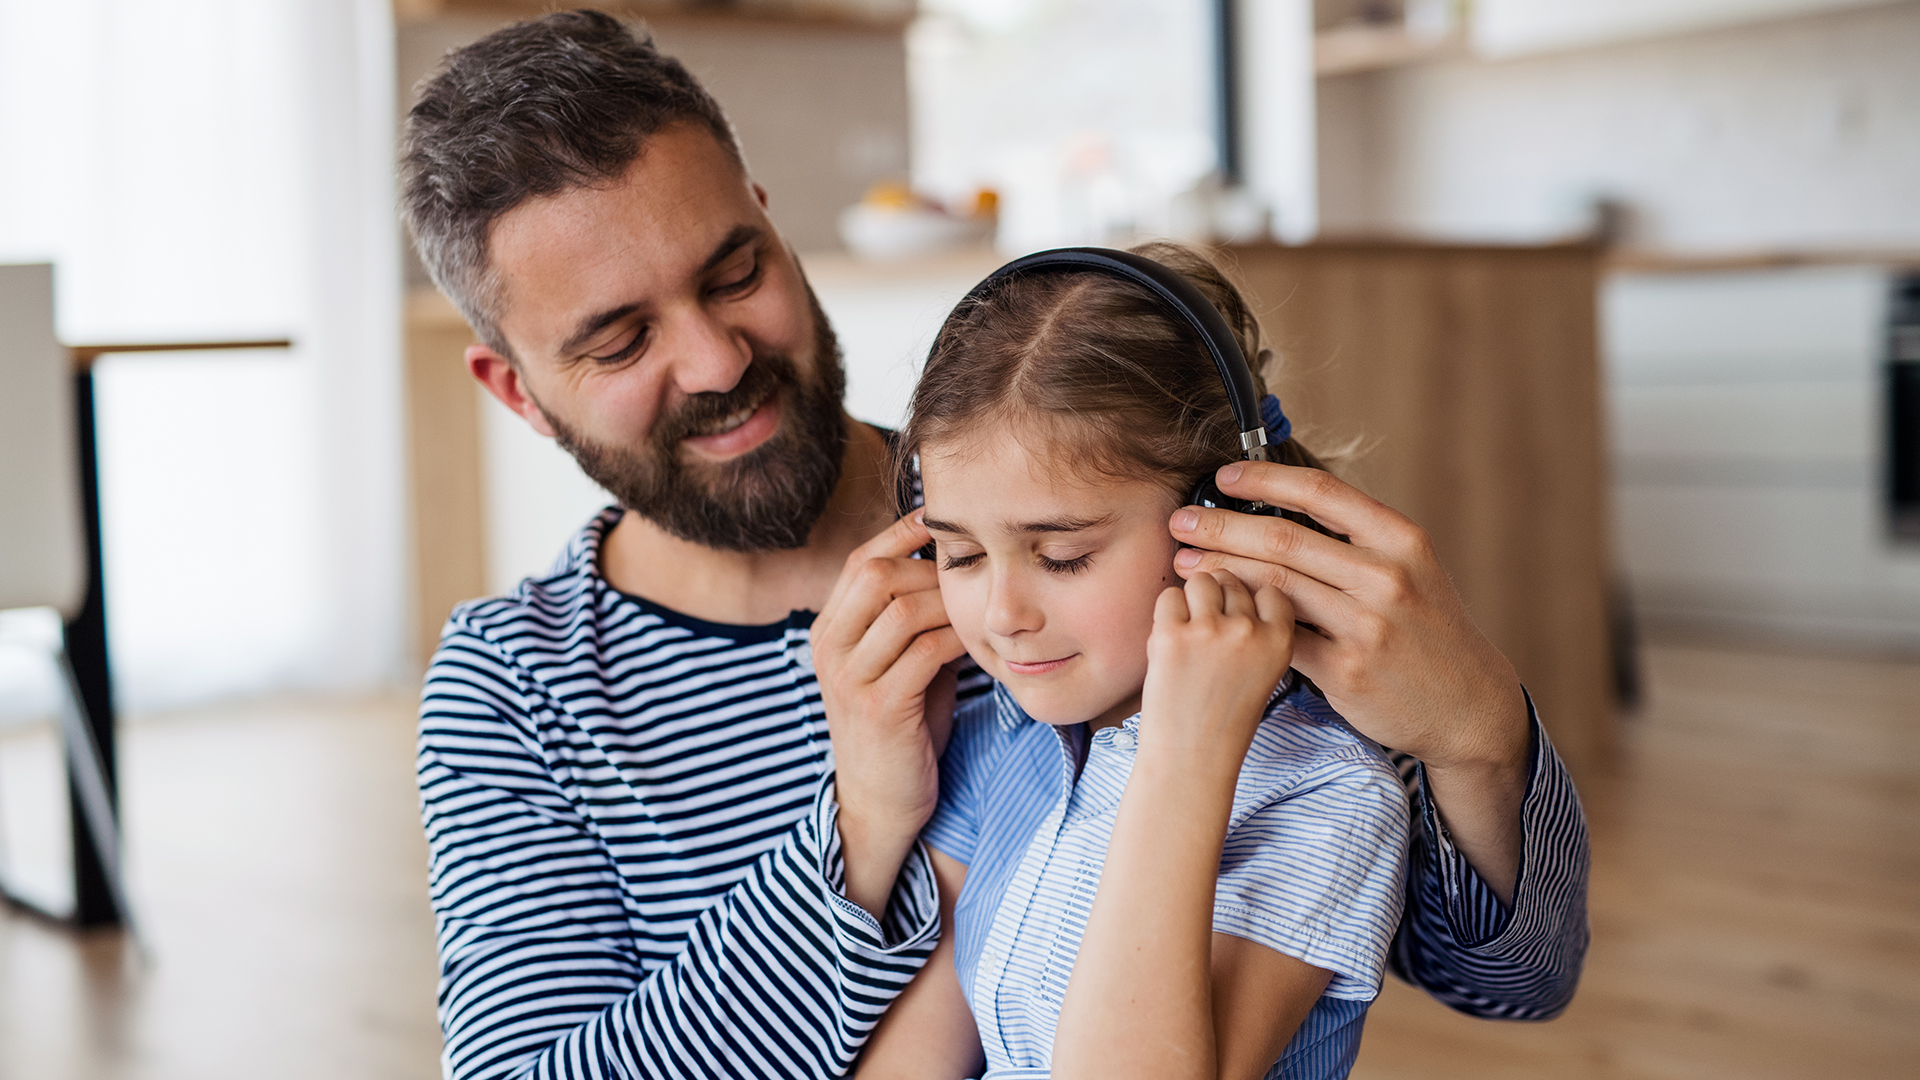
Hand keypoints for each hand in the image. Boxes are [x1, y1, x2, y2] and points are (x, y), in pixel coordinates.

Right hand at [812, 510, 967, 916]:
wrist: (881, 802)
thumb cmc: (902, 727)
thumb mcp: (899, 664)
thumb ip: (915, 620)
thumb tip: (957, 567)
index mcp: (829, 632)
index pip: (859, 562)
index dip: (900, 534)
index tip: (941, 520)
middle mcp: (829, 649)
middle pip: (876, 575)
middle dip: (929, 568)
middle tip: (971, 577)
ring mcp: (850, 679)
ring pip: (902, 609)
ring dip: (948, 602)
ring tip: (977, 610)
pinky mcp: (879, 707)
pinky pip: (925, 652)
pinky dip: (958, 638)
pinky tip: (978, 643)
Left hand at [1139, 570, 1294, 774]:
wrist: (1192, 758)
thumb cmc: (1225, 717)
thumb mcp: (1264, 672)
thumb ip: (1258, 630)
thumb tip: (1233, 584)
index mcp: (1280, 641)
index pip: (1270, 587)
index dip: (1251, 599)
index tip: (1239, 619)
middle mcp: (1249, 631)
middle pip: (1232, 580)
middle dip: (1218, 599)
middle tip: (1207, 634)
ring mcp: (1210, 631)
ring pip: (1201, 581)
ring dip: (1191, 600)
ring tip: (1188, 634)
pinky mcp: (1171, 636)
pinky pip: (1168, 597)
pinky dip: (1166, 615)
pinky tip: (1170, 643)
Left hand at [1168, 462, 1530, 899]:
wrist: (1468, 705)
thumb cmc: (1427, 629)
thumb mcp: (1410, 569)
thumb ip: (1354, 539)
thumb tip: (1280, 504)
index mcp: (1400, 540)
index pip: (1320, 493)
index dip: (1263, 480)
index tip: (1221, 477)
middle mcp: (1386, 577)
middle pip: (1283, 539)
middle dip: (1220, 526)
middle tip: (1179, 521)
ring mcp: (1367, 625)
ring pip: (1274, 587)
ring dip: (1219, 571)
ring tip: (1184, 563)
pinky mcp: (1348, 671)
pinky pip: (1279, 640)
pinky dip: (1241, 622)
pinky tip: (1214, 615)